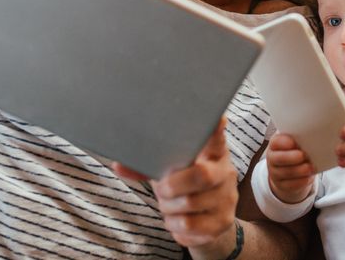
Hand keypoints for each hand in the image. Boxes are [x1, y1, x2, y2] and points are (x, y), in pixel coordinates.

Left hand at [151, 119, 239, 253]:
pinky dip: (174, 224)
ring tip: (169, 204)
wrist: (210, 222)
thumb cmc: (186, 186)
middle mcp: (225, 172)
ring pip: (190, 204)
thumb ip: (149, 164)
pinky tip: (176, 219)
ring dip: (169, 207)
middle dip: (172, 185)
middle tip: (162, 188)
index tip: (217, 118)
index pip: (217, 138)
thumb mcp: (171, 171)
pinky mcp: (222, 222)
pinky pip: (190, 226)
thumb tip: (118, 164)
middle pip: (201, 175)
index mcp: (213, 152)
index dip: (216, 129)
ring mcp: (227, 198)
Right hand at [266, 132, 314, 203]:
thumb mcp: (295, 141)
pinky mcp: (282, 185)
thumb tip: (319, 132)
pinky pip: (291, 185)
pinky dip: (301, 181)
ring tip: (310, 167)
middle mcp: (272, 158)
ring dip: (299, 170)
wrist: (289, 171)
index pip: (275, 142)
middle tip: (304, 155)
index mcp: (275, 144)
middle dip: (291, 157)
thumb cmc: (295, 151)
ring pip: (285, 173)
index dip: (284, 142)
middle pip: (278, 158)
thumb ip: (301, 136)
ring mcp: (275, 173)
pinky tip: (309, 177)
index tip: (294, 142)